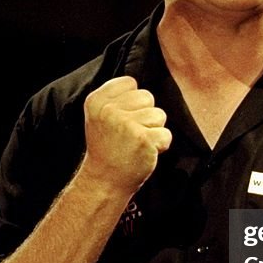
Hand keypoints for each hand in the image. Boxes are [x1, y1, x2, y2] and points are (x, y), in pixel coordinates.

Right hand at [81, 76, 171, 194]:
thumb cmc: (108, 147)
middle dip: (145, 116)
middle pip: (148, 97)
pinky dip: (160, 145)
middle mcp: (109, 110)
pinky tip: (144, 153)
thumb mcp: (101, 116)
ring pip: (159, 115)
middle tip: (130, 135)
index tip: (122, 119)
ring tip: (136, 144)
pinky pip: (166, 134)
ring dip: (153, 131)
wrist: (104, 181)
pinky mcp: (143, 138)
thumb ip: (116, 97)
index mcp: (96, 100)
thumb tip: (142, 82)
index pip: (131, 83)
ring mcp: (126, 124)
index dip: (132, 102)